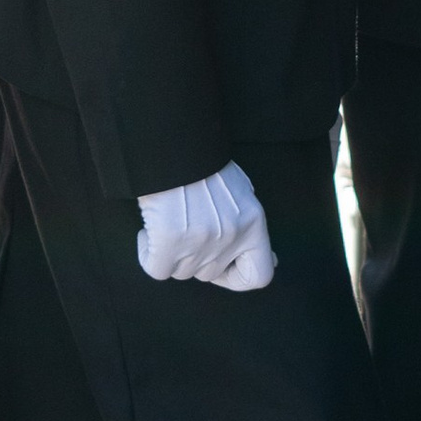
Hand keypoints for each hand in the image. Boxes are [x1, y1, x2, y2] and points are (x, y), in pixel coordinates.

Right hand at [137, 164, 275, 291]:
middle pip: (209, 274)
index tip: (223, 267)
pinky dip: (148, 255)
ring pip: (182, 272)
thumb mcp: (242, 192)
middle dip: (195, 258)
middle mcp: (230, 237)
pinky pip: (157, 269)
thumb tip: (271, 260)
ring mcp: (200, 242)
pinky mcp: (169, 242)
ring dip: (171, 255)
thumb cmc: (205, 163)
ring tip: (168, 224)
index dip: (238, 277)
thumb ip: (250, 227)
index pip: (259, 275)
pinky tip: (149, 233)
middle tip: (184, 231)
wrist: (175, 143)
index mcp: (253, 224)